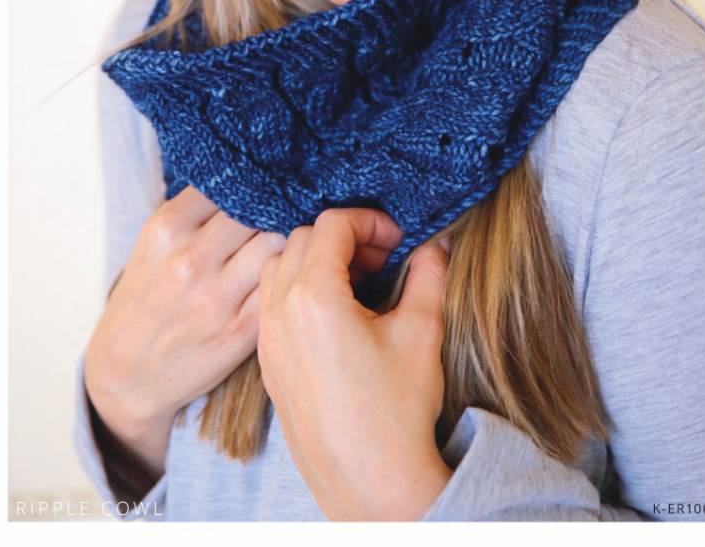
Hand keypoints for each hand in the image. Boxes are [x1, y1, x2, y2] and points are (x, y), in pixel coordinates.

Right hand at [85, 186, 286, 441]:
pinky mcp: (241, 329)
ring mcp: (217, 296)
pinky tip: (292, 268)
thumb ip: (194, 212)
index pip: (228, 182)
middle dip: (275, 205)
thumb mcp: (153, 246)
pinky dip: (291, 272)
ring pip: (277, 242)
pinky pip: (281, 283)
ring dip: (288, 236)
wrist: (126, 374)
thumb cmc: (145, 300)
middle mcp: (191, 260)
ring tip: (291, 235)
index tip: (266, 179)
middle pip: (258, 209)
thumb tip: (247, 177)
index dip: (252, 179)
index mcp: (166, 230)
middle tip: (290, 204)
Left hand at [256, 207, 452, 520]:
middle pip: (300, 238)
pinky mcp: (268, 364)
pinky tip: (337, 314)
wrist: (369, 483)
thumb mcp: (422, 332)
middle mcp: (279, 313)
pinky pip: (270, 303)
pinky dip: (298, 289)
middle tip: (382, 259)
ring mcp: (267, 340)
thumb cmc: (396, 411)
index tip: (397, 238)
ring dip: (315, 260)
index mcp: (313, 297)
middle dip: (343, 238)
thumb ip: (428, 274)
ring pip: (278, 267)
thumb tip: (437, 243)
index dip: (369, 221)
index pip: (331, 224)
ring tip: (357, 284)